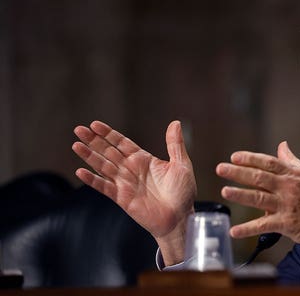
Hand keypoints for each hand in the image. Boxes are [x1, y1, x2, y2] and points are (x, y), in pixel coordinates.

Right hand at [72, 120, 195, 264]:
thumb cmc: (183, 193)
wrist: (180, 217)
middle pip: (108, 151)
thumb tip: (175, 123)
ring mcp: (124, 183)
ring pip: (102, 166)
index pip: (122, 143)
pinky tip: (80, 171)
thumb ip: (175, 144)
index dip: (108, 134)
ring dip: (89, 156)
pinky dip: (92, 180)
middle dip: (93, 140)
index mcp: (144, 160)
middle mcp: (131, 169)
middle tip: (79, 129)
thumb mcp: (182, 164)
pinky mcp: (121, 198)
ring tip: (76, 145)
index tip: (95, 124)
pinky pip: (104, 187)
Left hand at [216, 141, 299, 247]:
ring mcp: (287, 205)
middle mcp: (288, 187)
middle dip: (238, 173)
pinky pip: (264, 225)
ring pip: (259, 198)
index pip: (268, 162)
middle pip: (260, 177)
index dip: (250, 158)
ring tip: (225, 191)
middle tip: (220, 169)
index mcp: (292, 174)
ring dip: (241, 195)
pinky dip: (248, 229)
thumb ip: (291, 160)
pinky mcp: (286, 223)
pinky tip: (234, 231)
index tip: (234, 157)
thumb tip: (282, 145)